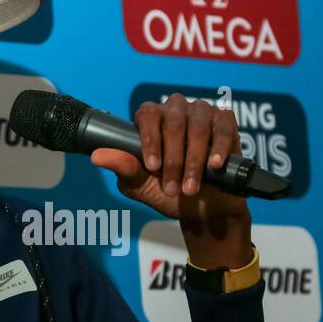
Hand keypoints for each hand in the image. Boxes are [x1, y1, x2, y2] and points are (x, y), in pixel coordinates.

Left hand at [90, 93, 252, 268]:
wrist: (203, 210)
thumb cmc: (169, 193)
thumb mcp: (142, 186)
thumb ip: (123, 168)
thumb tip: (96, 156)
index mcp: (152, 120)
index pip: (147, 114)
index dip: (150, 138)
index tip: (152, 166)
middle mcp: (176, 111)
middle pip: (173, 120)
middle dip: (173, 158)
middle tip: (172, 188)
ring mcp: (202, 114)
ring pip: (198, 124)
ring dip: (193, 159)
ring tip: (191, 187)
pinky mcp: (226, 123)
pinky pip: (224, 126)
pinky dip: (219, 146)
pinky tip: (214, 165)